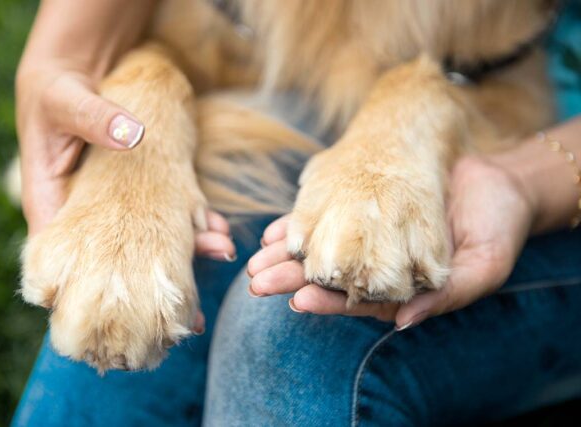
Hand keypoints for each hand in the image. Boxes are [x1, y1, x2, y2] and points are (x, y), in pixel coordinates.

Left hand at [247, 155, 535, 327]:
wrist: (498, 183)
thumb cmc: (497, 228)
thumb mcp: (483, 267)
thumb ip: (446, 296)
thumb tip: (403, 322)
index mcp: (403, 289)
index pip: (358, 301)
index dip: (327, 301)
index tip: (297, 299)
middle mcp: (380, 267)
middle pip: (330, 278)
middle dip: (291, 280)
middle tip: (258, 281)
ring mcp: (370, 239)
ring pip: (322, 250)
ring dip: (288, 255)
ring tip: (256, 259)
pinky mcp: (365, 211)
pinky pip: (328, 218)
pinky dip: (301, 225)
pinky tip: (275, 231)